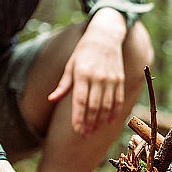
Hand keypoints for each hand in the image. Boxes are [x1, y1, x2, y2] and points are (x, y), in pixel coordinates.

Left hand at [48, 8, 127, 136]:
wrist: (105, 37)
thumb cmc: (84, 52)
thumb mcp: (70, 65)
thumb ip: (63, 85)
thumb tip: (52, 99)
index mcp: (82, 74)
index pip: (80, 101)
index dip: (79, 118)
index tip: (76, 130)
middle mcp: (97, 78)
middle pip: (94, 107)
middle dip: (89, 123)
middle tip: (84, 134)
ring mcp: (111, 79)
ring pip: (106, 106)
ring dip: (100, 121)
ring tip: (94, 130)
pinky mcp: (120, 80)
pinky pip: (118, 100)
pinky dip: (114, 113)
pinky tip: (108, 121)